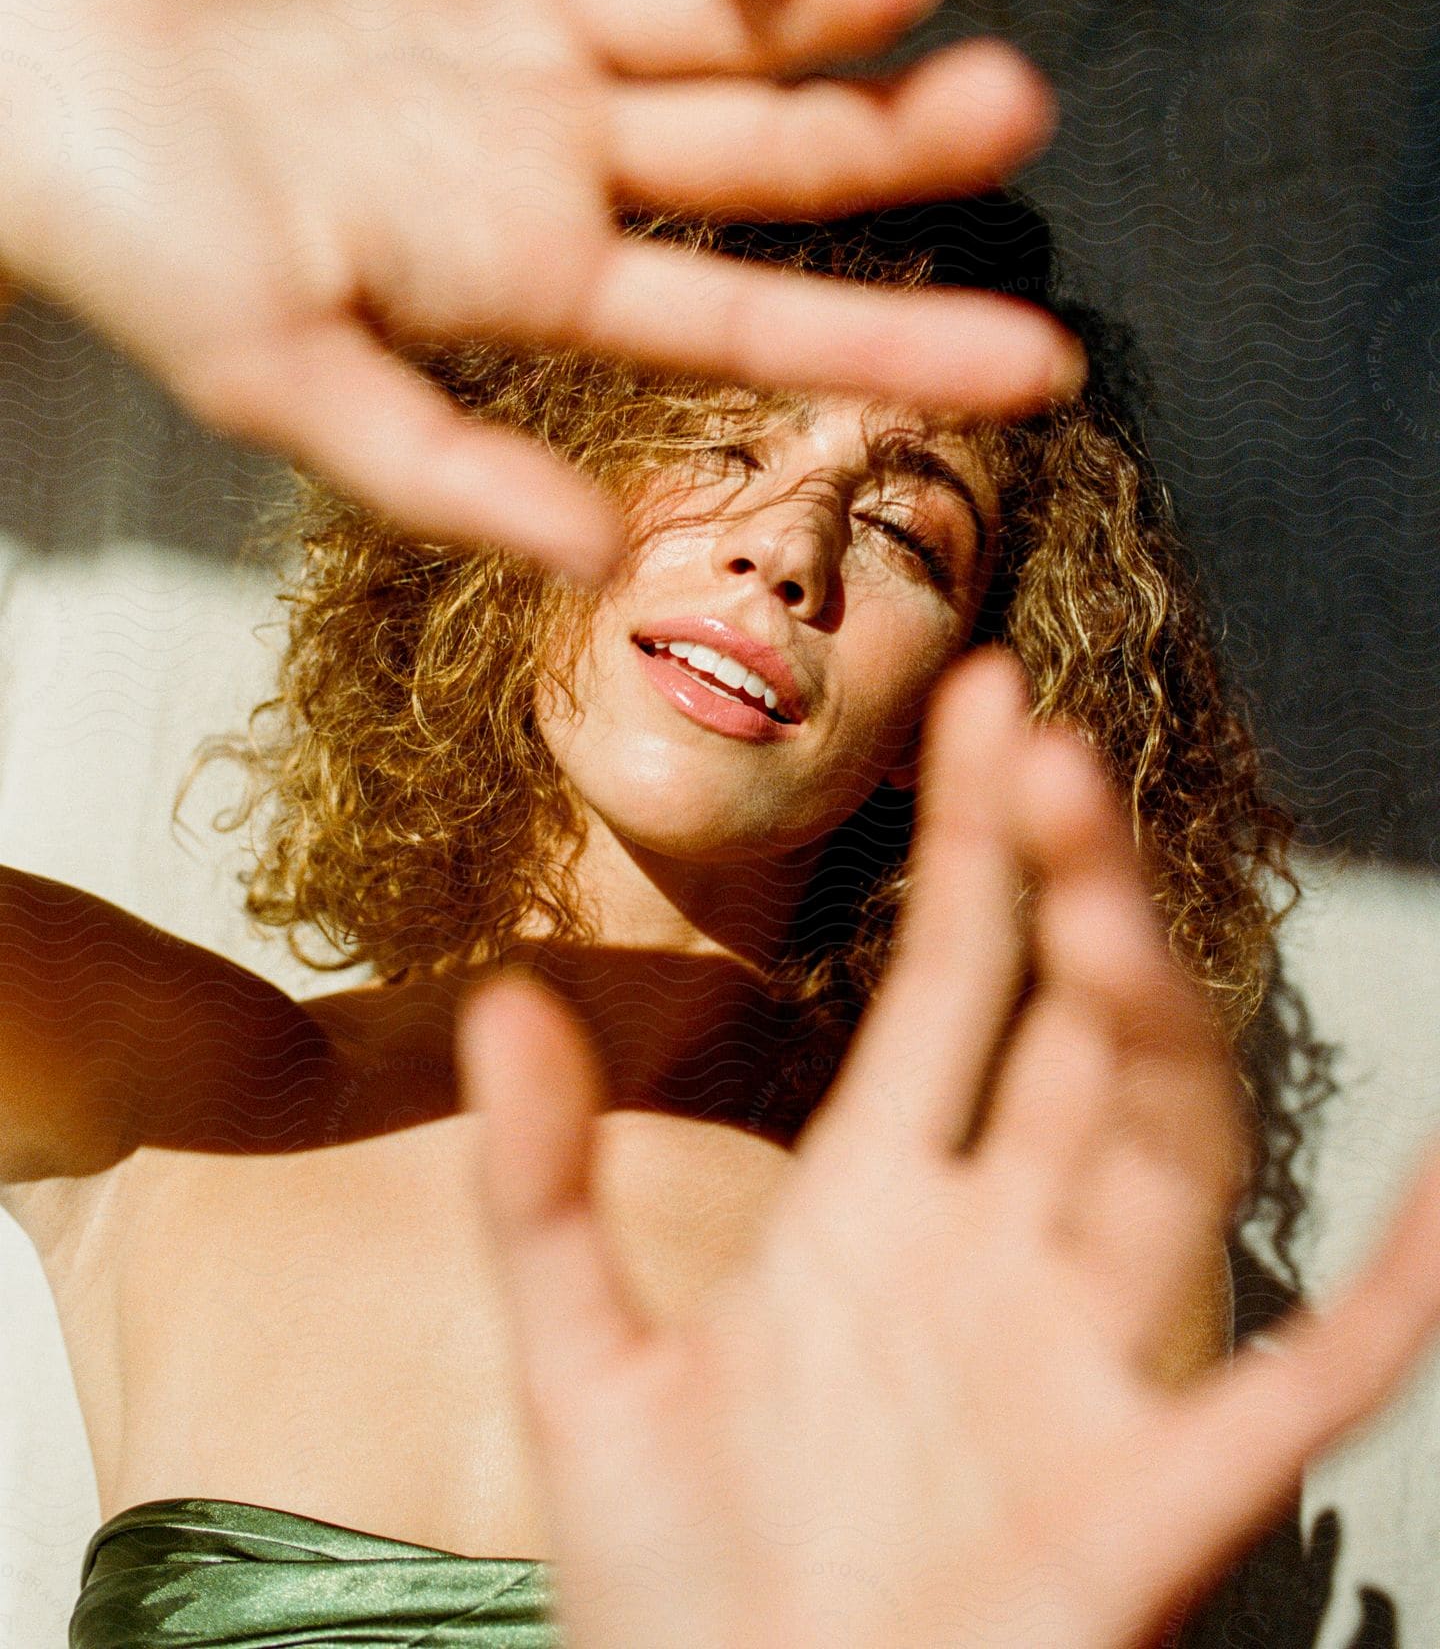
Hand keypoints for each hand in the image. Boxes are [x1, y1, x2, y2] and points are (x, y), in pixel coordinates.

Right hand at [0, 0, 1079, 577]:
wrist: (20, 79)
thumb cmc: (139, 251)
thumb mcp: (288, 388)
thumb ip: (451, 473)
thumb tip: (610, 564)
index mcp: (536, 270)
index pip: (755, 315)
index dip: (900, 342)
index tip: (1043, 364)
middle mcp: (556, 146)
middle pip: (770, 149)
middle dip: (895, 137)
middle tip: (1018, 109)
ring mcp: (518, 18)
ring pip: (714, 6)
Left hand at [457, 650, 1439, 1648]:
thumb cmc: (670, 1581)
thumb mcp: (582, 1366)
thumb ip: (548, 1189)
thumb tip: (498, 1006)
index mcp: (877, 1201)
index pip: (952, 975)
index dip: (975, 840)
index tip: (984, 698)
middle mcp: (998, 1250)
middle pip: (1072, 1034)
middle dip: (1073, 894)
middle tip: (1048, 758)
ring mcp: (1082, 1361)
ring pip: (1166, 1154)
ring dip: (1158, 1025)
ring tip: (1111, 902)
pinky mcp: (1149, 1498)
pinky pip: (1303, 1383)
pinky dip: (1391, 1294)